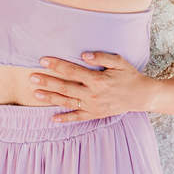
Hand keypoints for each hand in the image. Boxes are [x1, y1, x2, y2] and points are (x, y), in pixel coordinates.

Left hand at [29, 52, 156, 122]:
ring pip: (68, 102)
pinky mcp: (95, 114)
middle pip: (66, 87)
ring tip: (35, 94)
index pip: (72, 71)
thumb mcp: (119, 62)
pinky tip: (52, 118)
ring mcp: (93, 106)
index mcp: (97, 80)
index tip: (43, 61)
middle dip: (48, 82)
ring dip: (51, 98)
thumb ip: (101, 57)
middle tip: (32, 77)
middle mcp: (93, 94)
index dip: (57, 65)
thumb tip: (84, 54)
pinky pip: (78, 117)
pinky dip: (65, 119)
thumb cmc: (129, 76)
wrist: (141, 96)